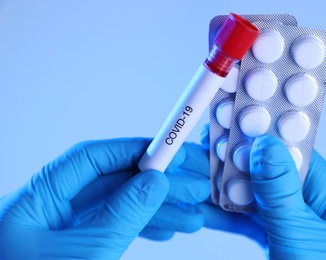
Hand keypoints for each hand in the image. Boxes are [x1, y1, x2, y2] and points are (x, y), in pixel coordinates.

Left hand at [0, 138, 209, 258]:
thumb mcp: (87, 255)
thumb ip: (122, 215)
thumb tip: (154, 181)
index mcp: (34, 201)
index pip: (90, 158)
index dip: (133, 151)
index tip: (169, 153)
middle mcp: (48, 209)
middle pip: (112, 181)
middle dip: (156, 183)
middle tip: (194, 185)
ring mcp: (63, 229)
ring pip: (118, 206)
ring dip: (157, 209)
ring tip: (193, 216)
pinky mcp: (75, 246)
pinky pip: (113, 227)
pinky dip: (142, 227)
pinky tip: (167, 230)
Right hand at [201, 133, 325, 258]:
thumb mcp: (298, 238)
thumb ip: (281, 191)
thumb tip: (267, 147)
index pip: (305, 161)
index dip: (273, 141)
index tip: (245, 125)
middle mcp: (324, 214)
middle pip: (279, 176)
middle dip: (247, 162)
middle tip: (219, 145)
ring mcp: (299, 227)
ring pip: (263, 196)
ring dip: (235, 184)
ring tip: (210, 167)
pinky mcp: (280, 239)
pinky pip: (255, 217)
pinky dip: (234, 208)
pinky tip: (216, 196)